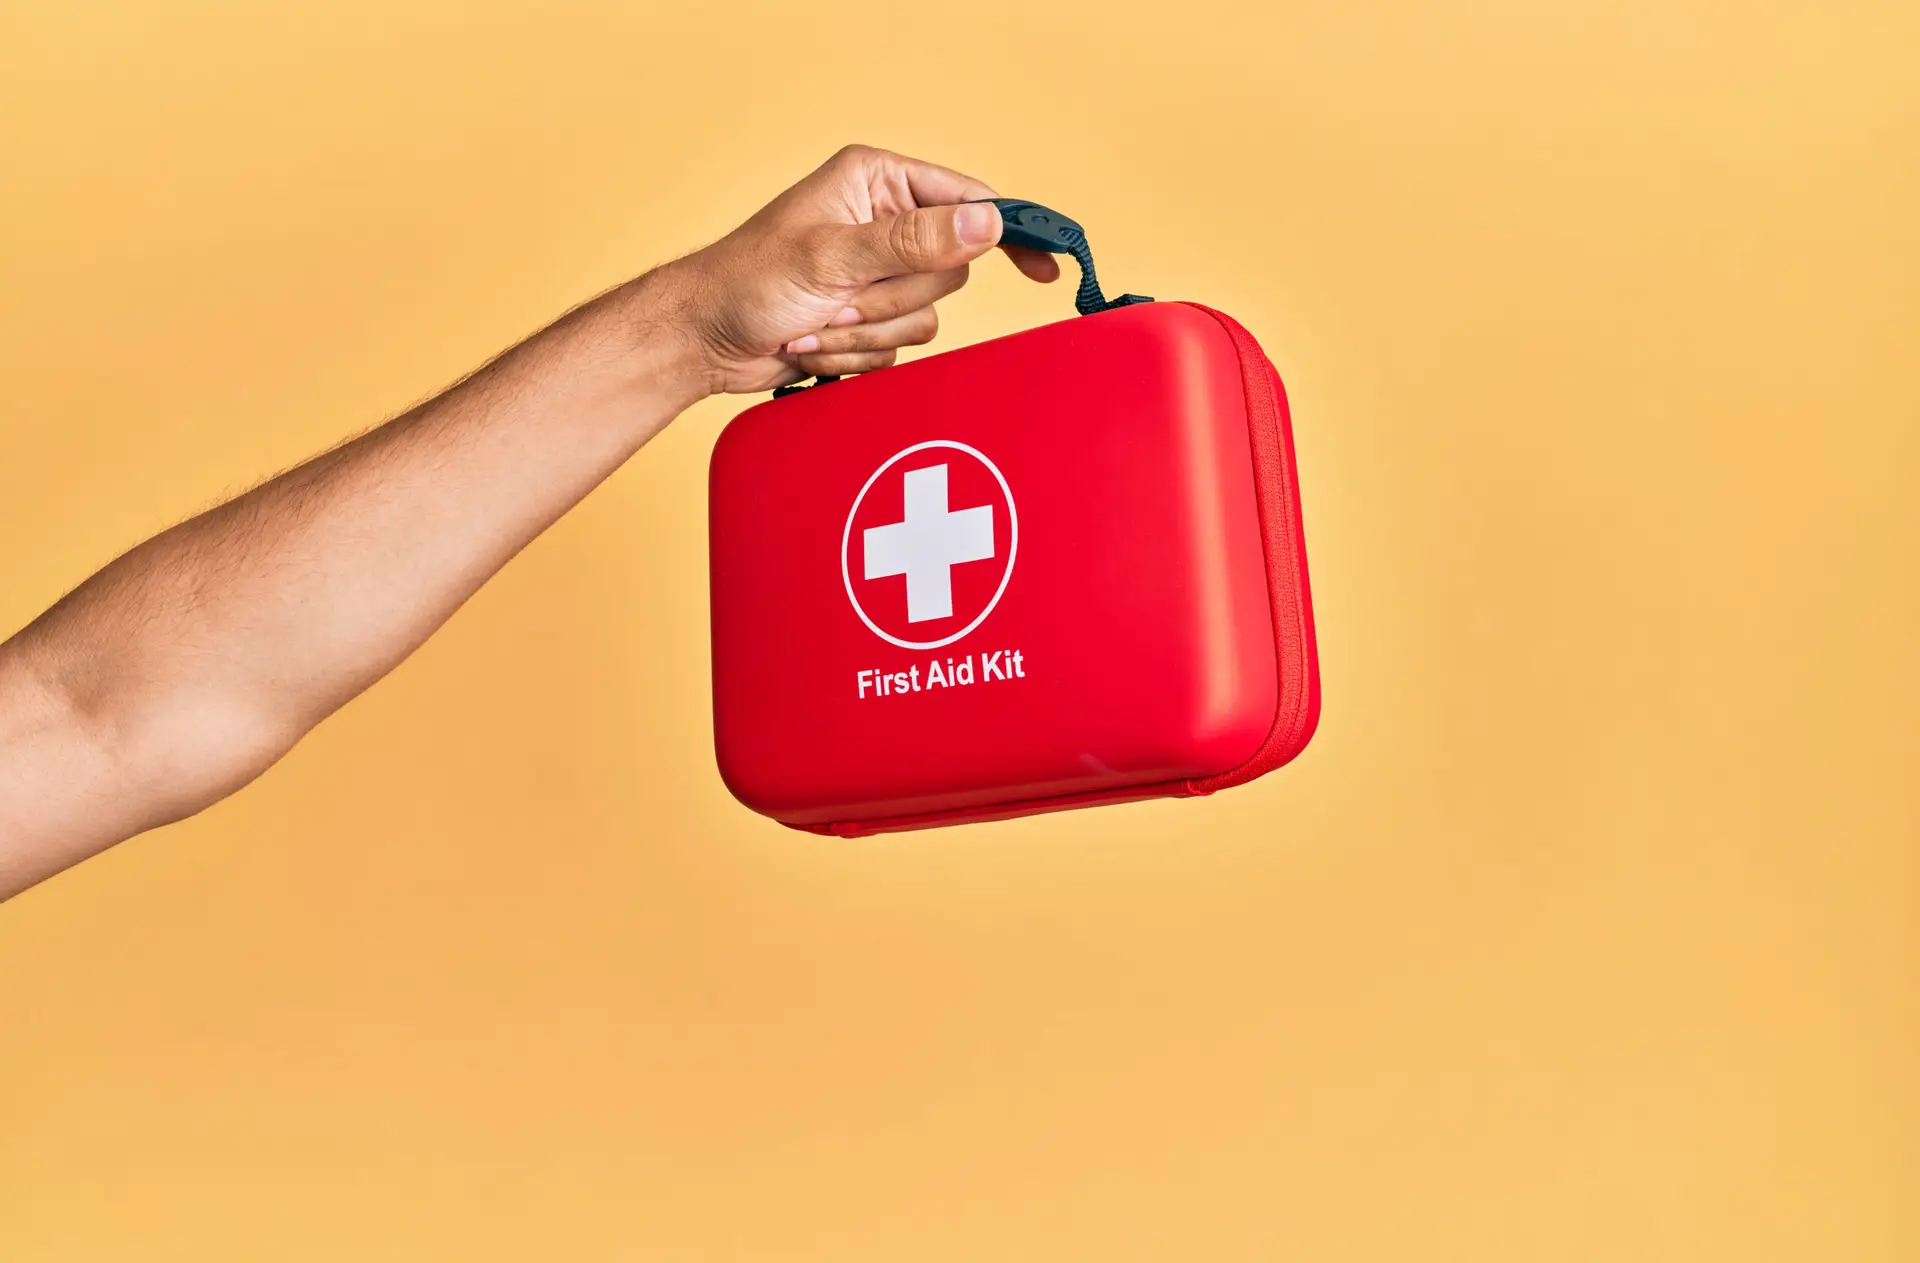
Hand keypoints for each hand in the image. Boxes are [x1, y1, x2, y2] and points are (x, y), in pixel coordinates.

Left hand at [645, 145, 1061, 394]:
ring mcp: (877, 273)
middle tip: (840, 299)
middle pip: (949, 270)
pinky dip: (858, 353)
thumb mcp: (831, 257)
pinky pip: (901, 346)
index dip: (1006, 231)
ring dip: (870, 331)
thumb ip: (912, 242)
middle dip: (893, 298)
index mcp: (877, 182)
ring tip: (817, 323)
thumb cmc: (747, 282)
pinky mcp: (870, 317)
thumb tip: (986, 223)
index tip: (1045, 265)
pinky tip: (813, 343)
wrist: (704, 340)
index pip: (966, 200)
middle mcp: (884, 223)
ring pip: (928, 315)